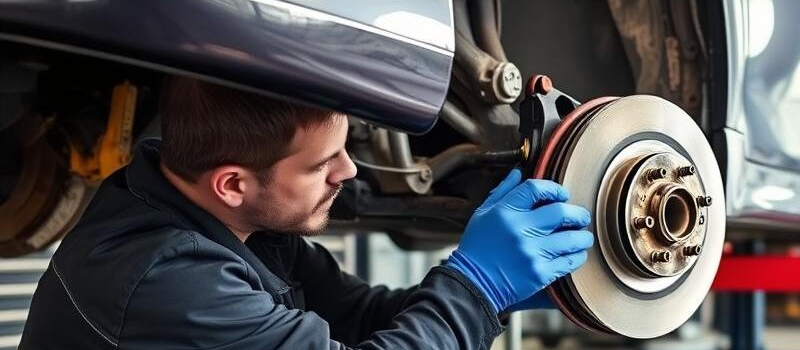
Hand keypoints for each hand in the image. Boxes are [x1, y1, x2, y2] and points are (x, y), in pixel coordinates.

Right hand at [445, 169, 593, 312]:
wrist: (473, 284)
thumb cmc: (478, 247)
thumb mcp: (483, 214)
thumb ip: (502, 192)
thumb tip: (518, 172)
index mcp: (505, 212)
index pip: (536, 188)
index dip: (554, 189)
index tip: (563, 195)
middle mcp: (520, 230)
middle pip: (561, 212)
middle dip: (578, 214)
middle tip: (582, 217)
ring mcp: (531, 253)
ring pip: (572, 239)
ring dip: (583, 237)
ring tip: (583, 237)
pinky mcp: (540, 273)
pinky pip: (570, 262)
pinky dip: (577, 256)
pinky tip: (575, 254)